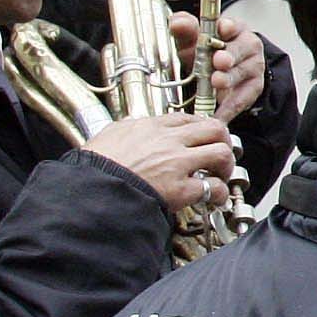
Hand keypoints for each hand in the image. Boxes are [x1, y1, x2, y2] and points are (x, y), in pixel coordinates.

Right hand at [84, 110, 237, 214]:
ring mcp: (177, 163)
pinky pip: (214, 187)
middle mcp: (169, 141)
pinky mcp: (180, 189)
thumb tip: (128, 127)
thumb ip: (124, 129)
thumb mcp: (107, 136)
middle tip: (220, 155)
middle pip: (214, 129)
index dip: (202, 129)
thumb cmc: (94, 168)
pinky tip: (215, 198)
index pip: (188, 119)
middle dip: (223, 142)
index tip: (204, 138)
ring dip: (226, 166)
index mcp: (150, 127)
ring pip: (222, 152)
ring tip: (220, 176)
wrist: (90, 191)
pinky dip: (220, 193)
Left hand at [168, 11, 266, 123]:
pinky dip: (229, 107)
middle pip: (241, 48)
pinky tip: (218, 113)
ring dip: (229, 78)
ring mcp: (253, 66)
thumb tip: (177, 23)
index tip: (222, 28)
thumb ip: (184, 30)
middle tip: (219, 60)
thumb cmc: (204, 52)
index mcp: (233, 28)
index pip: (232, 24)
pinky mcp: (254, 88)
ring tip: (216, 82)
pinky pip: (242, 98)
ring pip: (243, 72)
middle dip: (229, 55)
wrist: (217, 74)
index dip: (227, 27)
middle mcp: (247, 45)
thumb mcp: (191, 40)